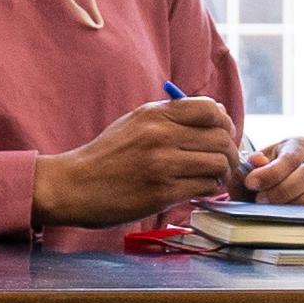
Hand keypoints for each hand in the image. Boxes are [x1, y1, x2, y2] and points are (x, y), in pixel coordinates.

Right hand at [32, 94, 243, 224]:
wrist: (74, 185)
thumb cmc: (107, 155)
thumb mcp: (135, 122)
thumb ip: (171, 116)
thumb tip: (214, 115)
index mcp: (156, 114)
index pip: (211, 109)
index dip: (225, 123)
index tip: (224, 134)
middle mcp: (161, 135)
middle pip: (220, 138)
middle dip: (229, 152)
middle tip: (225, 162)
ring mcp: (162, 165)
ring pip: (217, 164)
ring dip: (221, 173)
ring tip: (212, 178)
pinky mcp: (162, 193)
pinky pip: (204, 187)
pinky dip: (208, 189)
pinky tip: (198, 189)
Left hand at [237, 136, 303, 205]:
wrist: (269, 190)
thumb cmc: (261, 177)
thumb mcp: (252, 168)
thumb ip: (252, 165)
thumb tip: (257, 161)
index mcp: (299, 145)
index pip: (290, 157)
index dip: (271, 172)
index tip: (252, 183)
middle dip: (285, 189)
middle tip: (262, 201)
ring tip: (279, 212)